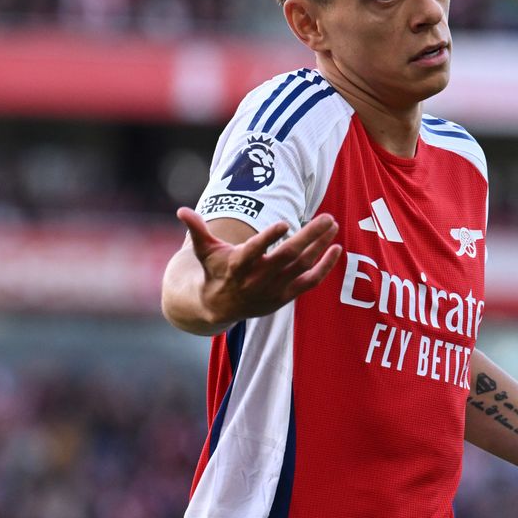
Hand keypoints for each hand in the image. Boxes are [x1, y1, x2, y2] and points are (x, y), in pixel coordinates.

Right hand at [176, 208, 341, 326]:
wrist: (218, 307)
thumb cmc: (213, 270)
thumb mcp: (204, 250)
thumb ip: (197, 229)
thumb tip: (181, 210)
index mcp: (237, 265)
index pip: (254, 251)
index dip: (268, 238)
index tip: (284, 222)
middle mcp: (258, 279)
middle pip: (288, 256)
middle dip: (309, 236)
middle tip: (326, 216)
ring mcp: (274, 289)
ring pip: (302, 266)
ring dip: (320, 246)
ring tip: (333, 225)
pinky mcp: (285, 296)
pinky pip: (310, 282)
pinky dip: (325, 267)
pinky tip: (336, 249)